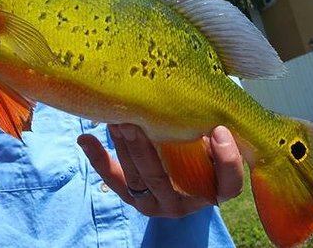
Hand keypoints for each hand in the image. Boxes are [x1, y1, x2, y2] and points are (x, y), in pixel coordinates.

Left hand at [78, 124, 243, 217]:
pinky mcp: (134, 198)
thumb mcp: (216, 147)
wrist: (185, 180)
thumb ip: (218, 134)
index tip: (219, 130)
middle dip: (146, 147)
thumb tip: (217, 109)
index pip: (227, 185)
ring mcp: (154, 204)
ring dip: (123, 147)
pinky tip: (85, 138)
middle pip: (162, 179)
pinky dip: (98, 159)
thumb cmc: (206, 154)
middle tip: (135, 120)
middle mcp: (182, 204)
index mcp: (212, 191)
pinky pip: (115, 181)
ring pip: (136, 178)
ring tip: (115, 120)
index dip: (226, 160)